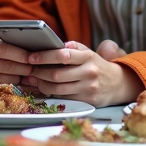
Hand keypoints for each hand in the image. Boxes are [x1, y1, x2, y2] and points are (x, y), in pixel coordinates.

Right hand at [0, 18, 32, 92]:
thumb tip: (6, 29)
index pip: (1, 48)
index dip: (19, 53)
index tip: (32, 55)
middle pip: (3, 65)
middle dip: (22, 67)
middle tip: (34, 66)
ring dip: (15, 77)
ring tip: (26, 74)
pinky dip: (0, 84)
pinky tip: (9, 81)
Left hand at [22, 41, 144, 106]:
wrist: (117, 83)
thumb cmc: (96, 65)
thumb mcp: (87, 52)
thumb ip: (72, 48)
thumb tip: (52, 45)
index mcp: (88, 56)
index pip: (63, 55)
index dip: (44, 56)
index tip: (31, 57)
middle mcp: (89, 72)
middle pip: (57, 75)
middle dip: (38, 73)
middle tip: (28, 70)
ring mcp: (88, 88)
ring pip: (58, 89)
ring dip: (41, 85)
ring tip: (33, 80)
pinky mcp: (87, 101)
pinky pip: (63, 99)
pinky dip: (51, 94)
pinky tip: (44, 89)